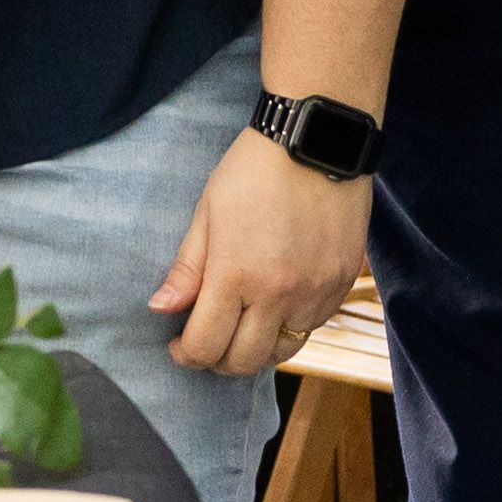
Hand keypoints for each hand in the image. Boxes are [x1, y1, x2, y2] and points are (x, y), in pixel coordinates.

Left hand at [149, 131, 370, 378]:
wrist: (318, 140)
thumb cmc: (255, 169)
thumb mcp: (207, 212)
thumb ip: (187, 268)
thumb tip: (159, 308)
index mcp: (236, 275)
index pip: (206, 346)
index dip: (186, 355)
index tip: (179, 345)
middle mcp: (279, 294)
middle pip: (244, 361)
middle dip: (218, 361)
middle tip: (207, 342)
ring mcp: (315, 293)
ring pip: (282, 351)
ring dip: (257, 350)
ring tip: (241, 328)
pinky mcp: (342, 285)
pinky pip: (312, 328)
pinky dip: (290, 328)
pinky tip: (275, 307)